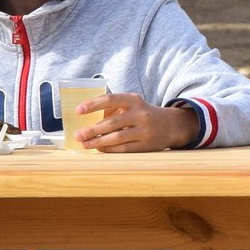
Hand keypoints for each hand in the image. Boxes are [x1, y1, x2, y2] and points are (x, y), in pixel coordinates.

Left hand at [73, 93, 202, 152]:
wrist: (172, 125)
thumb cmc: (144, 114)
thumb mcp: (133, 105)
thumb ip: (114, 109)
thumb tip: (87, 120)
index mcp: (134, 100)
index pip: (111, 99)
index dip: (93, 104)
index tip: (78, 110)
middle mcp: (141, 114)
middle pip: (112, 122)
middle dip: (92, 130)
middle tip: (77, 135)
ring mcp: (145, 130)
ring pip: (117, 137)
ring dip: (98, 142)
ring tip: (85, 144)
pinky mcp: (147, 145)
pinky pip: (124, 149)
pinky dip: (110, 150)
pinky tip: (99, 149)